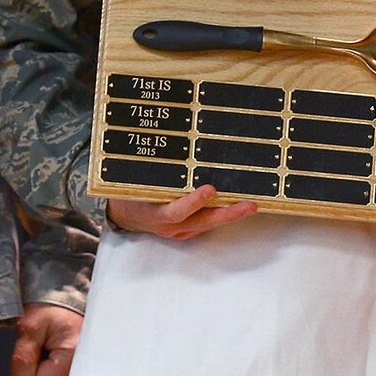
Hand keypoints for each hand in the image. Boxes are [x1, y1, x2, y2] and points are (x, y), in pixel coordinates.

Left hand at [8, 303, 80, 375]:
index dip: (30, 368)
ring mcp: (84, 372)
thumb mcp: (30, 329)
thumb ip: (22, 361)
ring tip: (52, 348)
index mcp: (74, 356)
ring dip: (48, 372)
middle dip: (39, 371)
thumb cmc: (50, 309)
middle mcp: (84, 368)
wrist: (66, 299)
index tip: (37, 347)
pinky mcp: (82, 373)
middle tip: (44, 347)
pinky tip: (60, 355)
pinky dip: (56, 372)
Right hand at [106, 185, 257, 239]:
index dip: (192, 202)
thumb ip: (153, 173)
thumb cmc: (129, 194)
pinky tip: (238, 207)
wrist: (123, 216)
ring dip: (230, 215)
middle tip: (248, 205)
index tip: (210, 189)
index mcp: (153, 212)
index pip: (175, 211)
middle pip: (201, 222)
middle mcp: (168, 226)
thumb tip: (170, 145)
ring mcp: (178, 231)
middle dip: (227, 214)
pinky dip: (222, 216)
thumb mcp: (134, 182)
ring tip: (251, 205)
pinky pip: (206, 225)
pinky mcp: (185, 231)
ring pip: (207, 225)